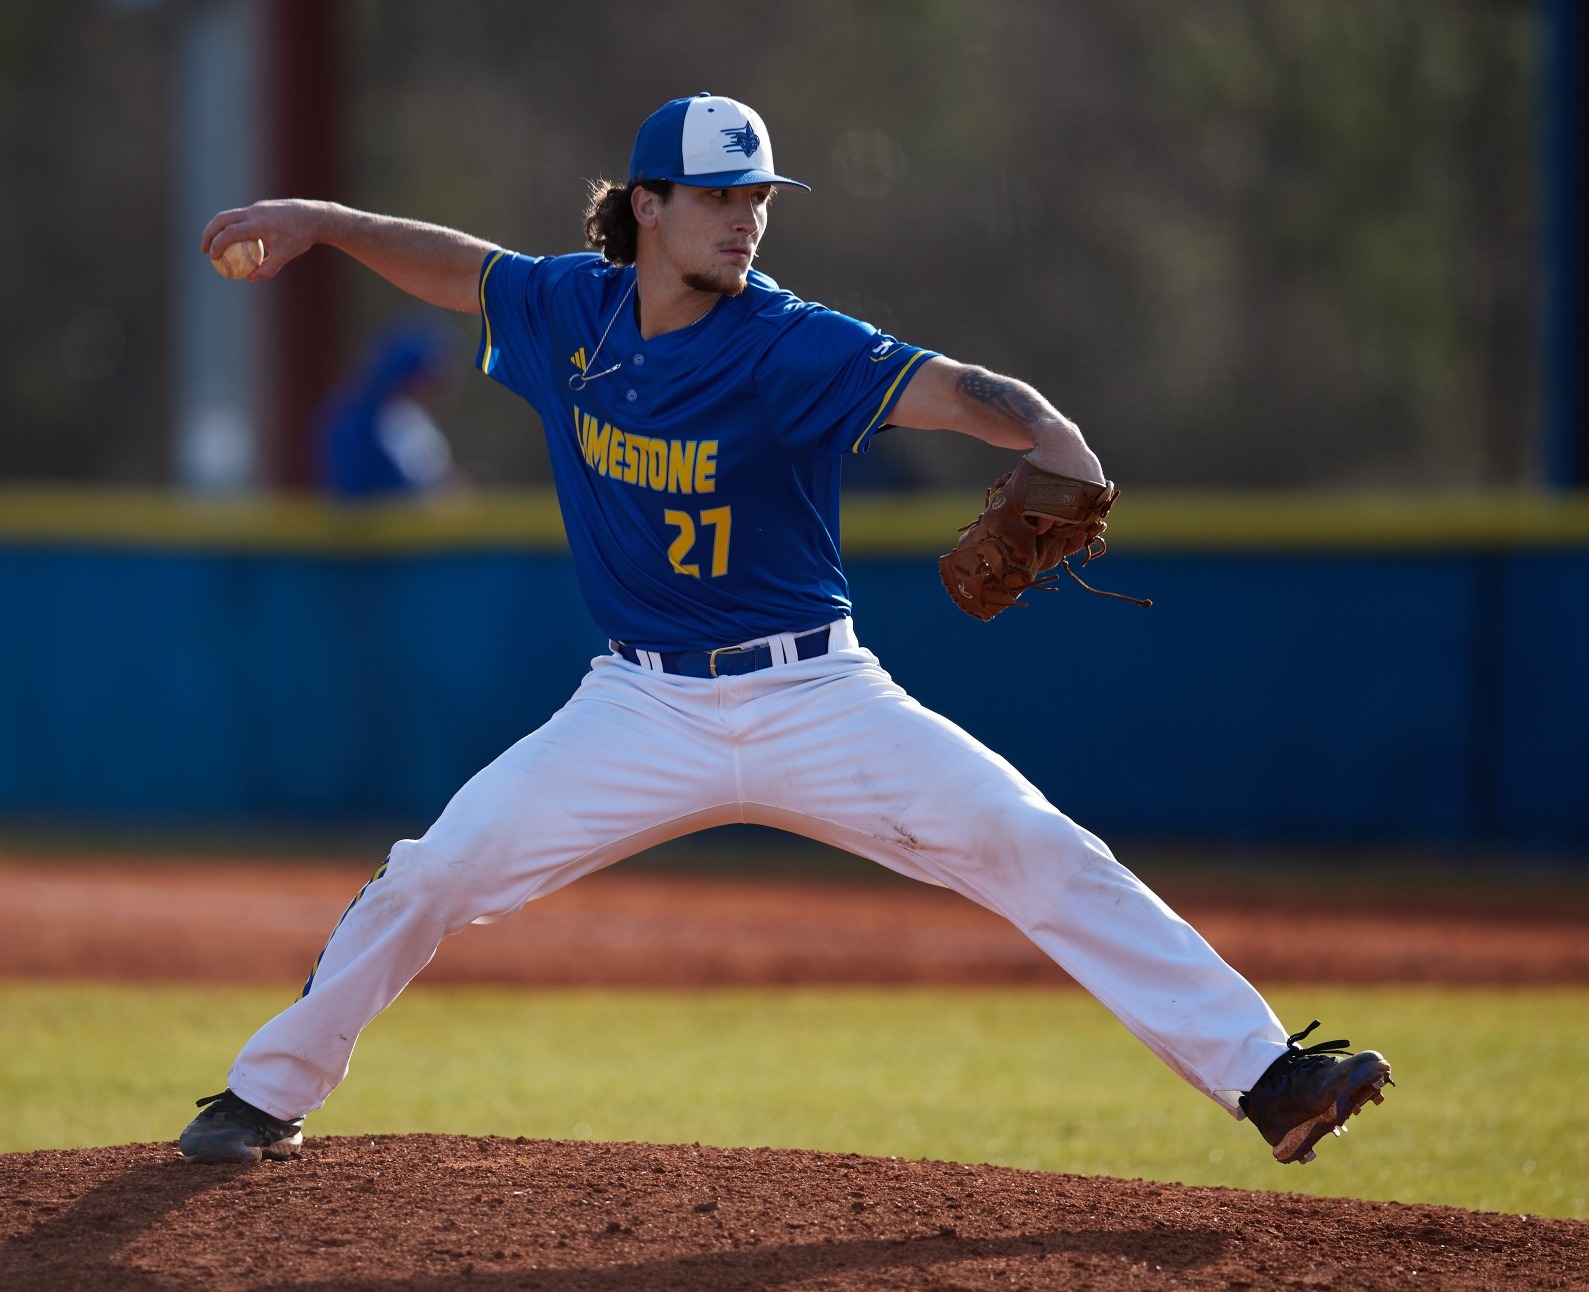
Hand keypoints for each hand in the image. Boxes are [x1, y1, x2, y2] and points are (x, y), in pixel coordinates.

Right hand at [200, 199, 329, 281]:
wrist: (315, 217)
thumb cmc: (301, 238)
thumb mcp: (285, 256)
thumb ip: (267, 269)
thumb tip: (250, 279)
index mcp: (258, 224)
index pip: (229, 233)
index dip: (217, 245)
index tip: (212, 258)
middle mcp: (253, 212)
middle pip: (221, 219)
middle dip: (208, 234)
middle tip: (204, 250)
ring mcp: (256, 207)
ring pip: (230, 215)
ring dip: (219, 229)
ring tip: (216, 245)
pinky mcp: (260, 206)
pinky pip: (242, 216)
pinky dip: (233, 226)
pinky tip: (237, 241)